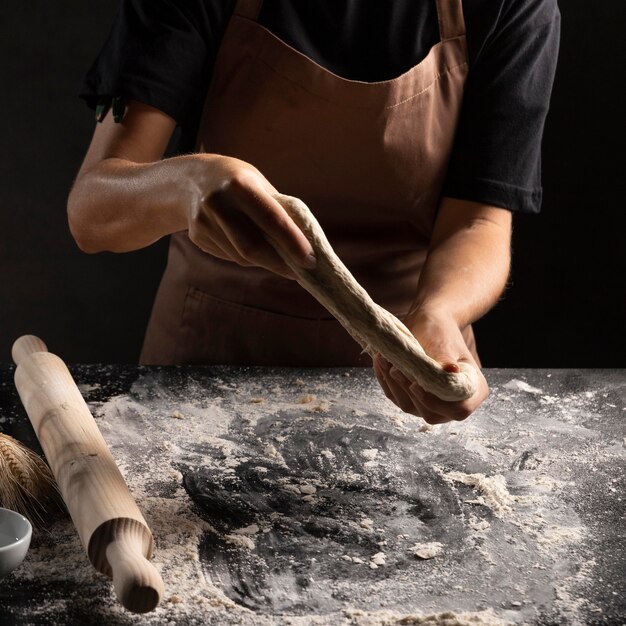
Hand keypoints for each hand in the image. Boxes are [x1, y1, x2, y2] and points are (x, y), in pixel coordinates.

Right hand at [187, 155, 315, 278]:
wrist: (188, 179)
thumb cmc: (237, 181)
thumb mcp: (258, 183)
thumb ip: (277, 210)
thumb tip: (303, 244)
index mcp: (240, 185)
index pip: (273, 220)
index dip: (293, 243)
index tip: (310, 260)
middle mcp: (218, 203)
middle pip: (252, 247)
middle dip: (279, 264)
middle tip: (298, 272)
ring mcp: (204, 221)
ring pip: (241, 256)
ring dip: (264, 262)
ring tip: (277, 259)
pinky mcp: (197, 236)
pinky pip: (229, 256)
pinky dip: (246, 257)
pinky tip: (250, 248)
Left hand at [372, 309, 488, 423]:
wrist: (427, 325)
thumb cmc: (441, 331)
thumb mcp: (445, 342)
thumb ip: (446, 359)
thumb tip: (452, 370)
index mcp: (473, 390)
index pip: (460, 409)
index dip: (439, 402)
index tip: (417, 385)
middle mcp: (452, 403)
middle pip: (431, 412)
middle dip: (410, 391)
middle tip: (396, 368)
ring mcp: (430, 404)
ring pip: (409, 406)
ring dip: (394, 384)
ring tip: (385, 360)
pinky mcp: (410, 399)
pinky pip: (395, 397)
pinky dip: (385, 381)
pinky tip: (380, 362)